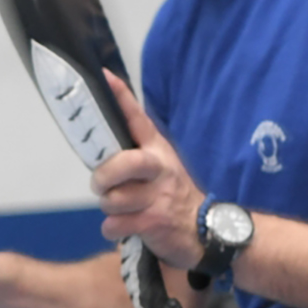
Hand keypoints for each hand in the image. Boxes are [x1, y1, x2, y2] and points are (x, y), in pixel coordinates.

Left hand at [92, 74, 202, 269]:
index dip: (121, 98)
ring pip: (113, 199)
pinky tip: (126, 227)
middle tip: (101, 185)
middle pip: (124, 163)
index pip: (138, 119)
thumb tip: (102, 143)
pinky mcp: (154, 222)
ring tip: (122, 209)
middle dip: (104, 176)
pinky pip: (115, 224)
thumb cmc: (174, 196)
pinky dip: (113, 229)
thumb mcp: (163, 167)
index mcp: (159, 150)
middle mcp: (160, 169)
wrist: (206, 230)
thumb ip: (137, 153)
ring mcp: (158, 196)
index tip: (105, 77)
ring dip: (109, 208)